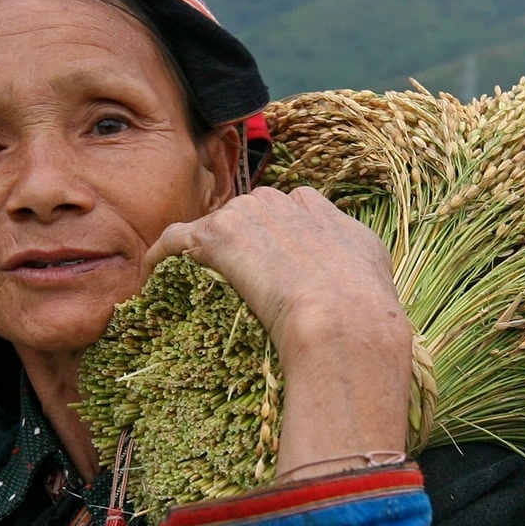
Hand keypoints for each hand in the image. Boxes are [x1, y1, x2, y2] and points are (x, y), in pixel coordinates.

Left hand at [145, 187, 412, 478]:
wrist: (345, 321)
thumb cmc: (366, 315)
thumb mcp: (374, 279)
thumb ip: (357, 269)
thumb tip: (355, 293)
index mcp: (323, 212)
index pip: (293, 206)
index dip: (279, 234)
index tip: (273, 261)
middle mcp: (285, 204)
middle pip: (252, 210)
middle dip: (244, 239)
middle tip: (237, 280)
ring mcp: (250, 216)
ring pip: (217, 223)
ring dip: (206, 248)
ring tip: (190, 283)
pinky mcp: (217, 236)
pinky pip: (176, 238)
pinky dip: (161, 254)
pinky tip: (150, 275)